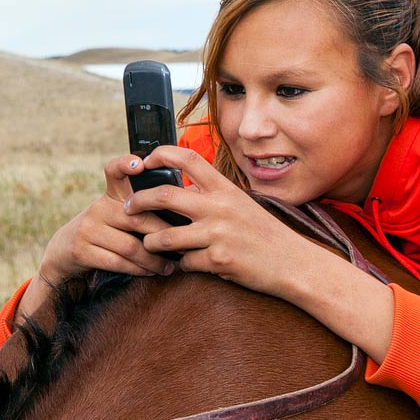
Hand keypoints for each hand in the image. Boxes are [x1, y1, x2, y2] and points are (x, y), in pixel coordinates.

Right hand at [39, 153, 179, 282]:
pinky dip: (139, 270)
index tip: (139, 164)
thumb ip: (142, 210)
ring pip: (130, 246)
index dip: (124, 164)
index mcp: (111, 196)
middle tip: (183, 246)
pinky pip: (117, 262)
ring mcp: (88, 229)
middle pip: (137, 219)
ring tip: (170, 266)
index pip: (114, 171)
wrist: (65, 251)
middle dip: (163, 235)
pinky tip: (152, 272)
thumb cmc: (106, 232)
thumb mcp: (118, 214)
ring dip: (153, 259)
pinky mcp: (82, 250)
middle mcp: (98, 208)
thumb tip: (181, 218)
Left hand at [123, 144, 313, 294]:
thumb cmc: (265, 234)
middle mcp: (219, 207)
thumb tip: (182, 191)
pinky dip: (182, 265)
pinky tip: (187, 264)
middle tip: (128, 209)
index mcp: (224, 189)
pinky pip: (185, 263)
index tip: (145, 161)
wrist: (292, 262)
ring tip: (150, 244)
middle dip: (138, 202)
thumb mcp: (242, 204)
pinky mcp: (218, 261)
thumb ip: (214, 196)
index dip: (160, 154)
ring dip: (151, 242)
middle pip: (164, 195)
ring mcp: (218, 234)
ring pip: (165, 236)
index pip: (187, 157)